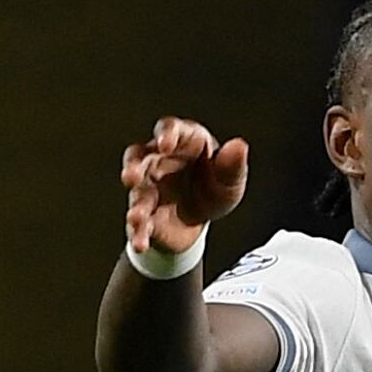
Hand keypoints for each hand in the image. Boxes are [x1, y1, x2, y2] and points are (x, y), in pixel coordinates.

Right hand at [121, 117, 248, 256]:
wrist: (201, 219)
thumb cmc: (214, 187)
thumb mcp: (230, 179)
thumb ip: (233, 165)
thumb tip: (239, 146)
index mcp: (181, 143)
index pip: (169, 129)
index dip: (166, 134)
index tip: (165, 144)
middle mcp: (158, 160)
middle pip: (139, 157)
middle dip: (133, 167)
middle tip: (132, 176)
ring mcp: (148, 187)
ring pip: (137, 192)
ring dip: (136, 204)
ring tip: (137, 216)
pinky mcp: (145, 213)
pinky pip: (138, 223)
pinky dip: (138, 233)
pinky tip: (140, 242)